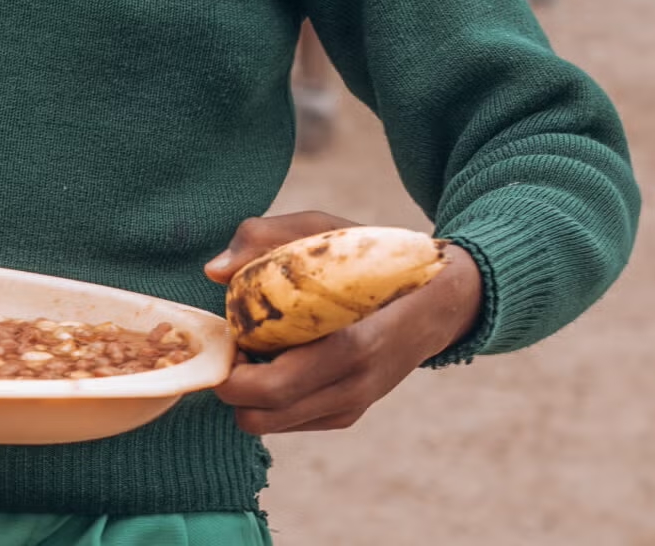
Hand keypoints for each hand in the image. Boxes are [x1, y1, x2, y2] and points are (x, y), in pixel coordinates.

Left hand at [204, 213, 482, 434]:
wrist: (441, 299)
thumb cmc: (375, 258)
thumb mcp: (325, 229)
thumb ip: (266, 238)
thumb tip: (213, 272)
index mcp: (352, 345)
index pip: (273, 387)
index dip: (233, 370)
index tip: (231, 334)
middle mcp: (354, 386)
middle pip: (261, 415)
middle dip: (233, 384)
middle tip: (239, 345)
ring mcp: (353, 404)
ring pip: (271, 424)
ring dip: (250, 395)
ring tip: (260, 352)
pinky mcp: (350, 413)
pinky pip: (291, 422)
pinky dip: (272, 400)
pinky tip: (282, 362)